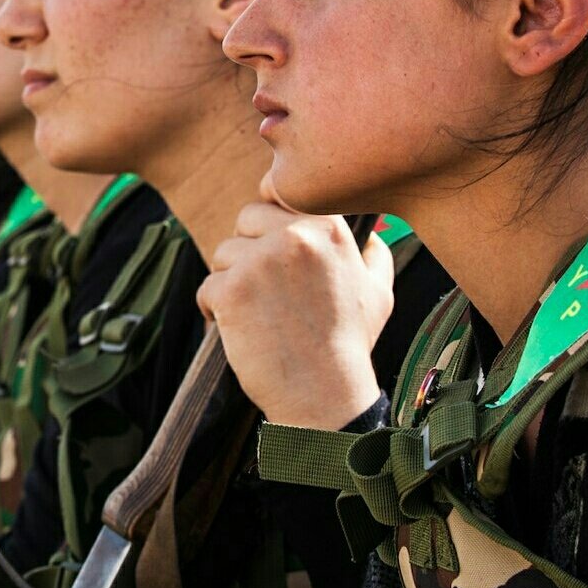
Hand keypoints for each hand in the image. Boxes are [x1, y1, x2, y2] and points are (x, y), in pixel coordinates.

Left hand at [199, 198, 394, 430]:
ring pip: (224, 252)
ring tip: (258, 313)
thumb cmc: (349, 345)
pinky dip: (216, 308)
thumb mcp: (378, 292)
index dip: (268, 215)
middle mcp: (295, 236)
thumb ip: (373, 253)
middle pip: (246, 218)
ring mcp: (260, 262)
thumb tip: (369, 233)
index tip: (269, 239)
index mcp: (329, 228)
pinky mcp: (231, 290)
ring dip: (233, 281)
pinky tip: (239, 329)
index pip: (278, 192)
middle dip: (249, 249)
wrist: (323, 395)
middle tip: (266, 289)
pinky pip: (208, 285)